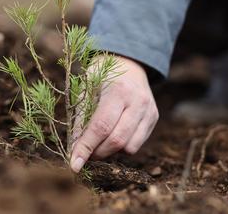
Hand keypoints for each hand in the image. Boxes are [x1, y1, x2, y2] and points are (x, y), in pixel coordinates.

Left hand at [70, 56, 158, 172]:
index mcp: (118, 90)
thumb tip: (75, 150)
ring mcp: (149, 110)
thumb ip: (81, 120)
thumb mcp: (86, 91)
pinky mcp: (154, 117)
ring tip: (99, 142)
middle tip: (85, 153)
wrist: (128, 63)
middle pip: (116, 140)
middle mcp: (138, 101)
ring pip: (129, 147)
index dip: (86, 147)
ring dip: (110, 151)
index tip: (74, 164)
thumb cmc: (101, 77)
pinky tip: (114, 135)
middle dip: (97, 152)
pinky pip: (136, 144)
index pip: (101, 127)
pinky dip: (122, 146)